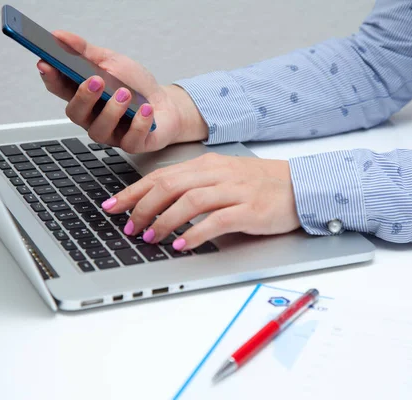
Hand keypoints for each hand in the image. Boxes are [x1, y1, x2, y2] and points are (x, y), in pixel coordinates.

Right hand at [37, 31, 207, 152]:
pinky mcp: (132, 144)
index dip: (50, 78)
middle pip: (75, 113)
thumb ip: (85, 51)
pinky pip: (130, 140)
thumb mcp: (112, 62)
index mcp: (84, 96)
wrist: (168, 104)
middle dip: (83, 97)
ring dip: (112, 110)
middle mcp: (93, 117)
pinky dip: (138, 124)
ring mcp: (111, 133)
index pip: (59, 89)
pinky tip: (146, 110)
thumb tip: (59, 35)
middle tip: (96, 80)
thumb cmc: (137, 85)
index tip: (47, 64)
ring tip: (125, 94)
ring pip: (100, 130)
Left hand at [100, 154, 300, 250]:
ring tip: (150, 237)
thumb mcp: (224, 177)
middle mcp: (217, 174)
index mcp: (207, 165)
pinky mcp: (248, 210)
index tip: (112, 206)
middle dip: (142, 207)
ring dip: (165, 220)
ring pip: (190, 202)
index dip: (133, 192)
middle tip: (128, 226)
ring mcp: (234, 191)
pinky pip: (217, 221)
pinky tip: (183, 244)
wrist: (299, 186)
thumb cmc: (260, 184)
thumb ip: (195, 186)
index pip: (161, 176)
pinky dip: (195, 234)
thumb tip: (161, 203)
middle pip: (169, 186)